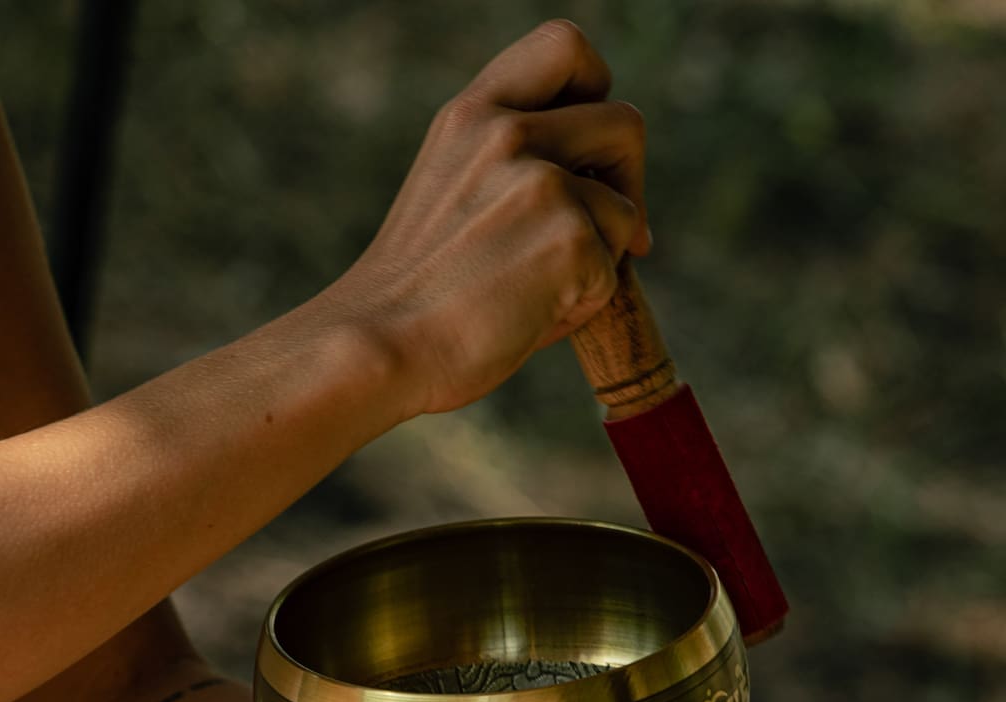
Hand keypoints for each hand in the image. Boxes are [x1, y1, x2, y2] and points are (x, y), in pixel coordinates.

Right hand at [327, 19, 650, 417]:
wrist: (377, 350)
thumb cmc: (407, 294)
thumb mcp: (447, 192)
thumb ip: (507, 162)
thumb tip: (599, 180)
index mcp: (469, 116)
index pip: (563, 47)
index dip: (596, 89)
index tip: (584, 145)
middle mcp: (505, 135)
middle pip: (624, 123)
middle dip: (628, 180)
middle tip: (609, 231)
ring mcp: (541, 183)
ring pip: (625, 209)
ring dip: (600, 256)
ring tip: (535, 292)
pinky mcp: (570, 238)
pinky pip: (614, 271)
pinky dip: (584, 303)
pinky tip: (528, 317)